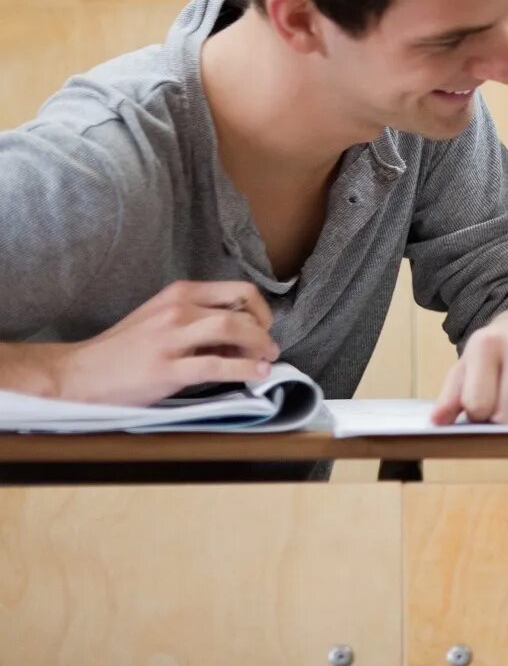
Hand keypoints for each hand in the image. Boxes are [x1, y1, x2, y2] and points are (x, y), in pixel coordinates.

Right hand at [49, 280, 277, 405]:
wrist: (79, 374)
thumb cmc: (123, 349)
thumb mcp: (161, 320)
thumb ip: (198, 321)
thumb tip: (241, 336)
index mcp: (179, 293)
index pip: (238, 290)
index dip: (260, 310)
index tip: (264, 327)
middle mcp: (177, 309)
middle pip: (241, 309)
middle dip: (264, 329)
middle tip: (269, 349)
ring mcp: (171, 339)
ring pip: (233, 330)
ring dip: (259, 346)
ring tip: (266, 360)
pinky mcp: (167, 369)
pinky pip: (217, 365)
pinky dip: (244, 370)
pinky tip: (256, 374)